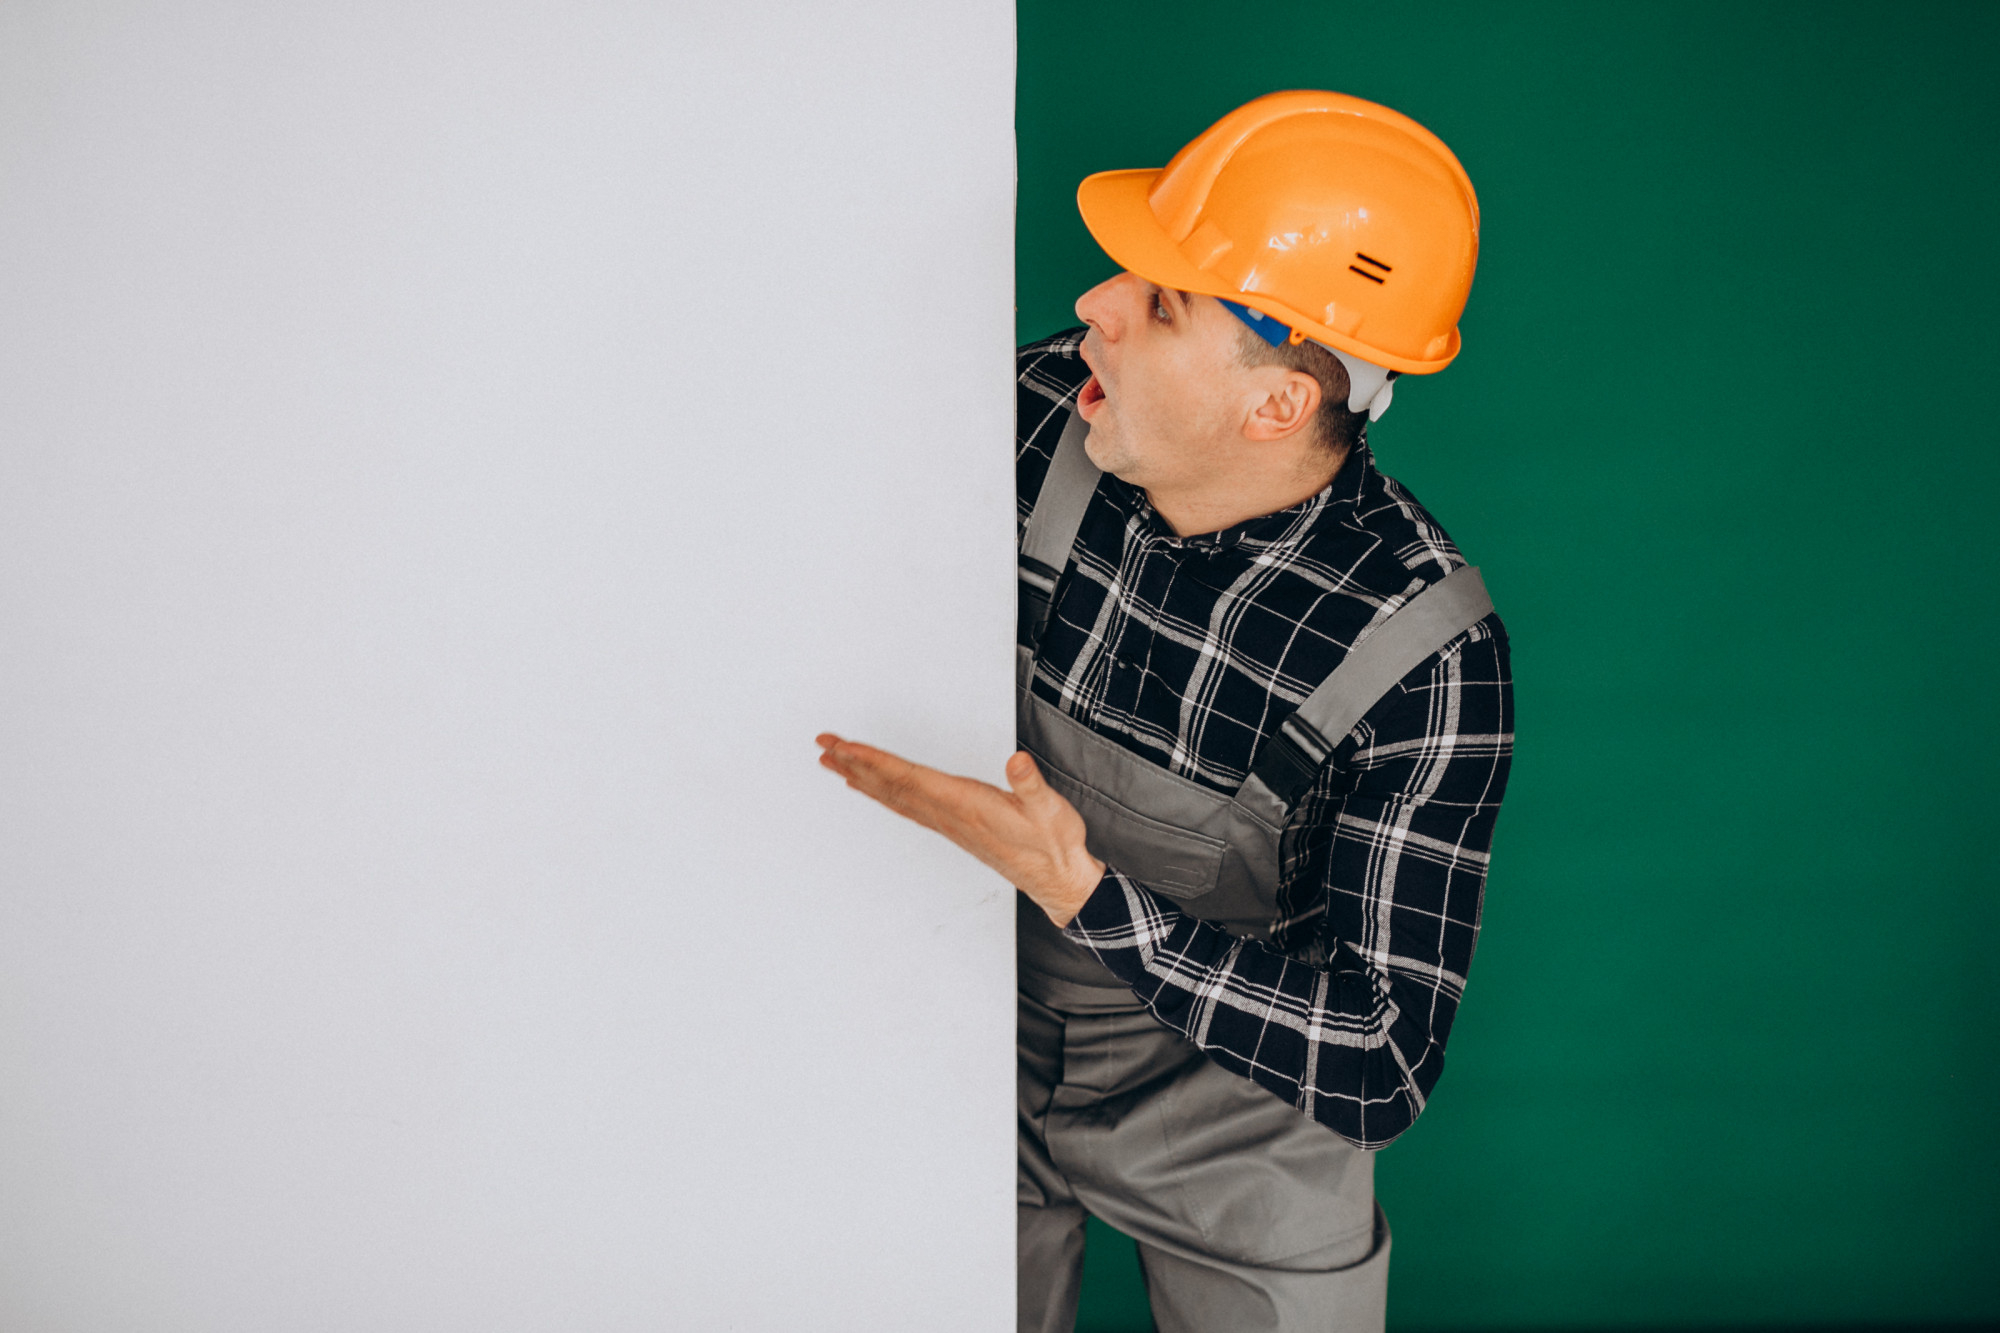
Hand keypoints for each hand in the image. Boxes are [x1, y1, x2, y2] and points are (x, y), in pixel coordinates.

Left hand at [814, 733, 1105, 927]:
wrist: (1057, 879)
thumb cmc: (1053, 843)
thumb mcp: (1051, 810)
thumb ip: (1031, 785)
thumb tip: (1017, 763)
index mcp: (964, 804)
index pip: (909, 778)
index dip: (875, 761)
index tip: (846, 747)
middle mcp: (947, 814)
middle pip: (890, 785)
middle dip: (854, 763)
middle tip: (824, 744)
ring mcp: (947, 822)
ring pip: (893, 796)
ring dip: (861, 777)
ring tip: (834, 761)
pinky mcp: (952, 826)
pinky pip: (905, 806)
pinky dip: (882, 792)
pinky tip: (870, 786)